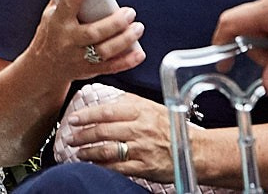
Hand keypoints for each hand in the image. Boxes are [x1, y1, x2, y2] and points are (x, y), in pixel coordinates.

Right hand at [32, 0, 144, 82]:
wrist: (44, 67)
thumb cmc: (49, 36)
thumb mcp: (49, 16)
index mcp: (58, 23)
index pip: (67, 5)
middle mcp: (69, 41)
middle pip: (94, 32)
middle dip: (115, 23)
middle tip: (129, 12)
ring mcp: (79, 57)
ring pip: (105, 51)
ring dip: (125, 40)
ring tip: (137, 28)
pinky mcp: (89, 70)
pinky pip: (111, 67)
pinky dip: (127, 61)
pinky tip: (139, 52)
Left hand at [58, 90, 172, 178]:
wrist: (197, 151)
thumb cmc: (174, 128)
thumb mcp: (153, 107)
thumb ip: (130, 102)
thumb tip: (109, 100)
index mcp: (140, 111)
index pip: (106, 112)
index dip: (86, 115)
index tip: (73, 119)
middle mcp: (139, 129)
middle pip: (102, 131)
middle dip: (82, 135)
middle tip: (70, 137)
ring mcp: (141, 149)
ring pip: (106, 149)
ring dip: (88, 151)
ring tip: (78, 151)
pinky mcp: (144, 167)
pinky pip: (117, 167)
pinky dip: (101, 166)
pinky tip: (93, 164)